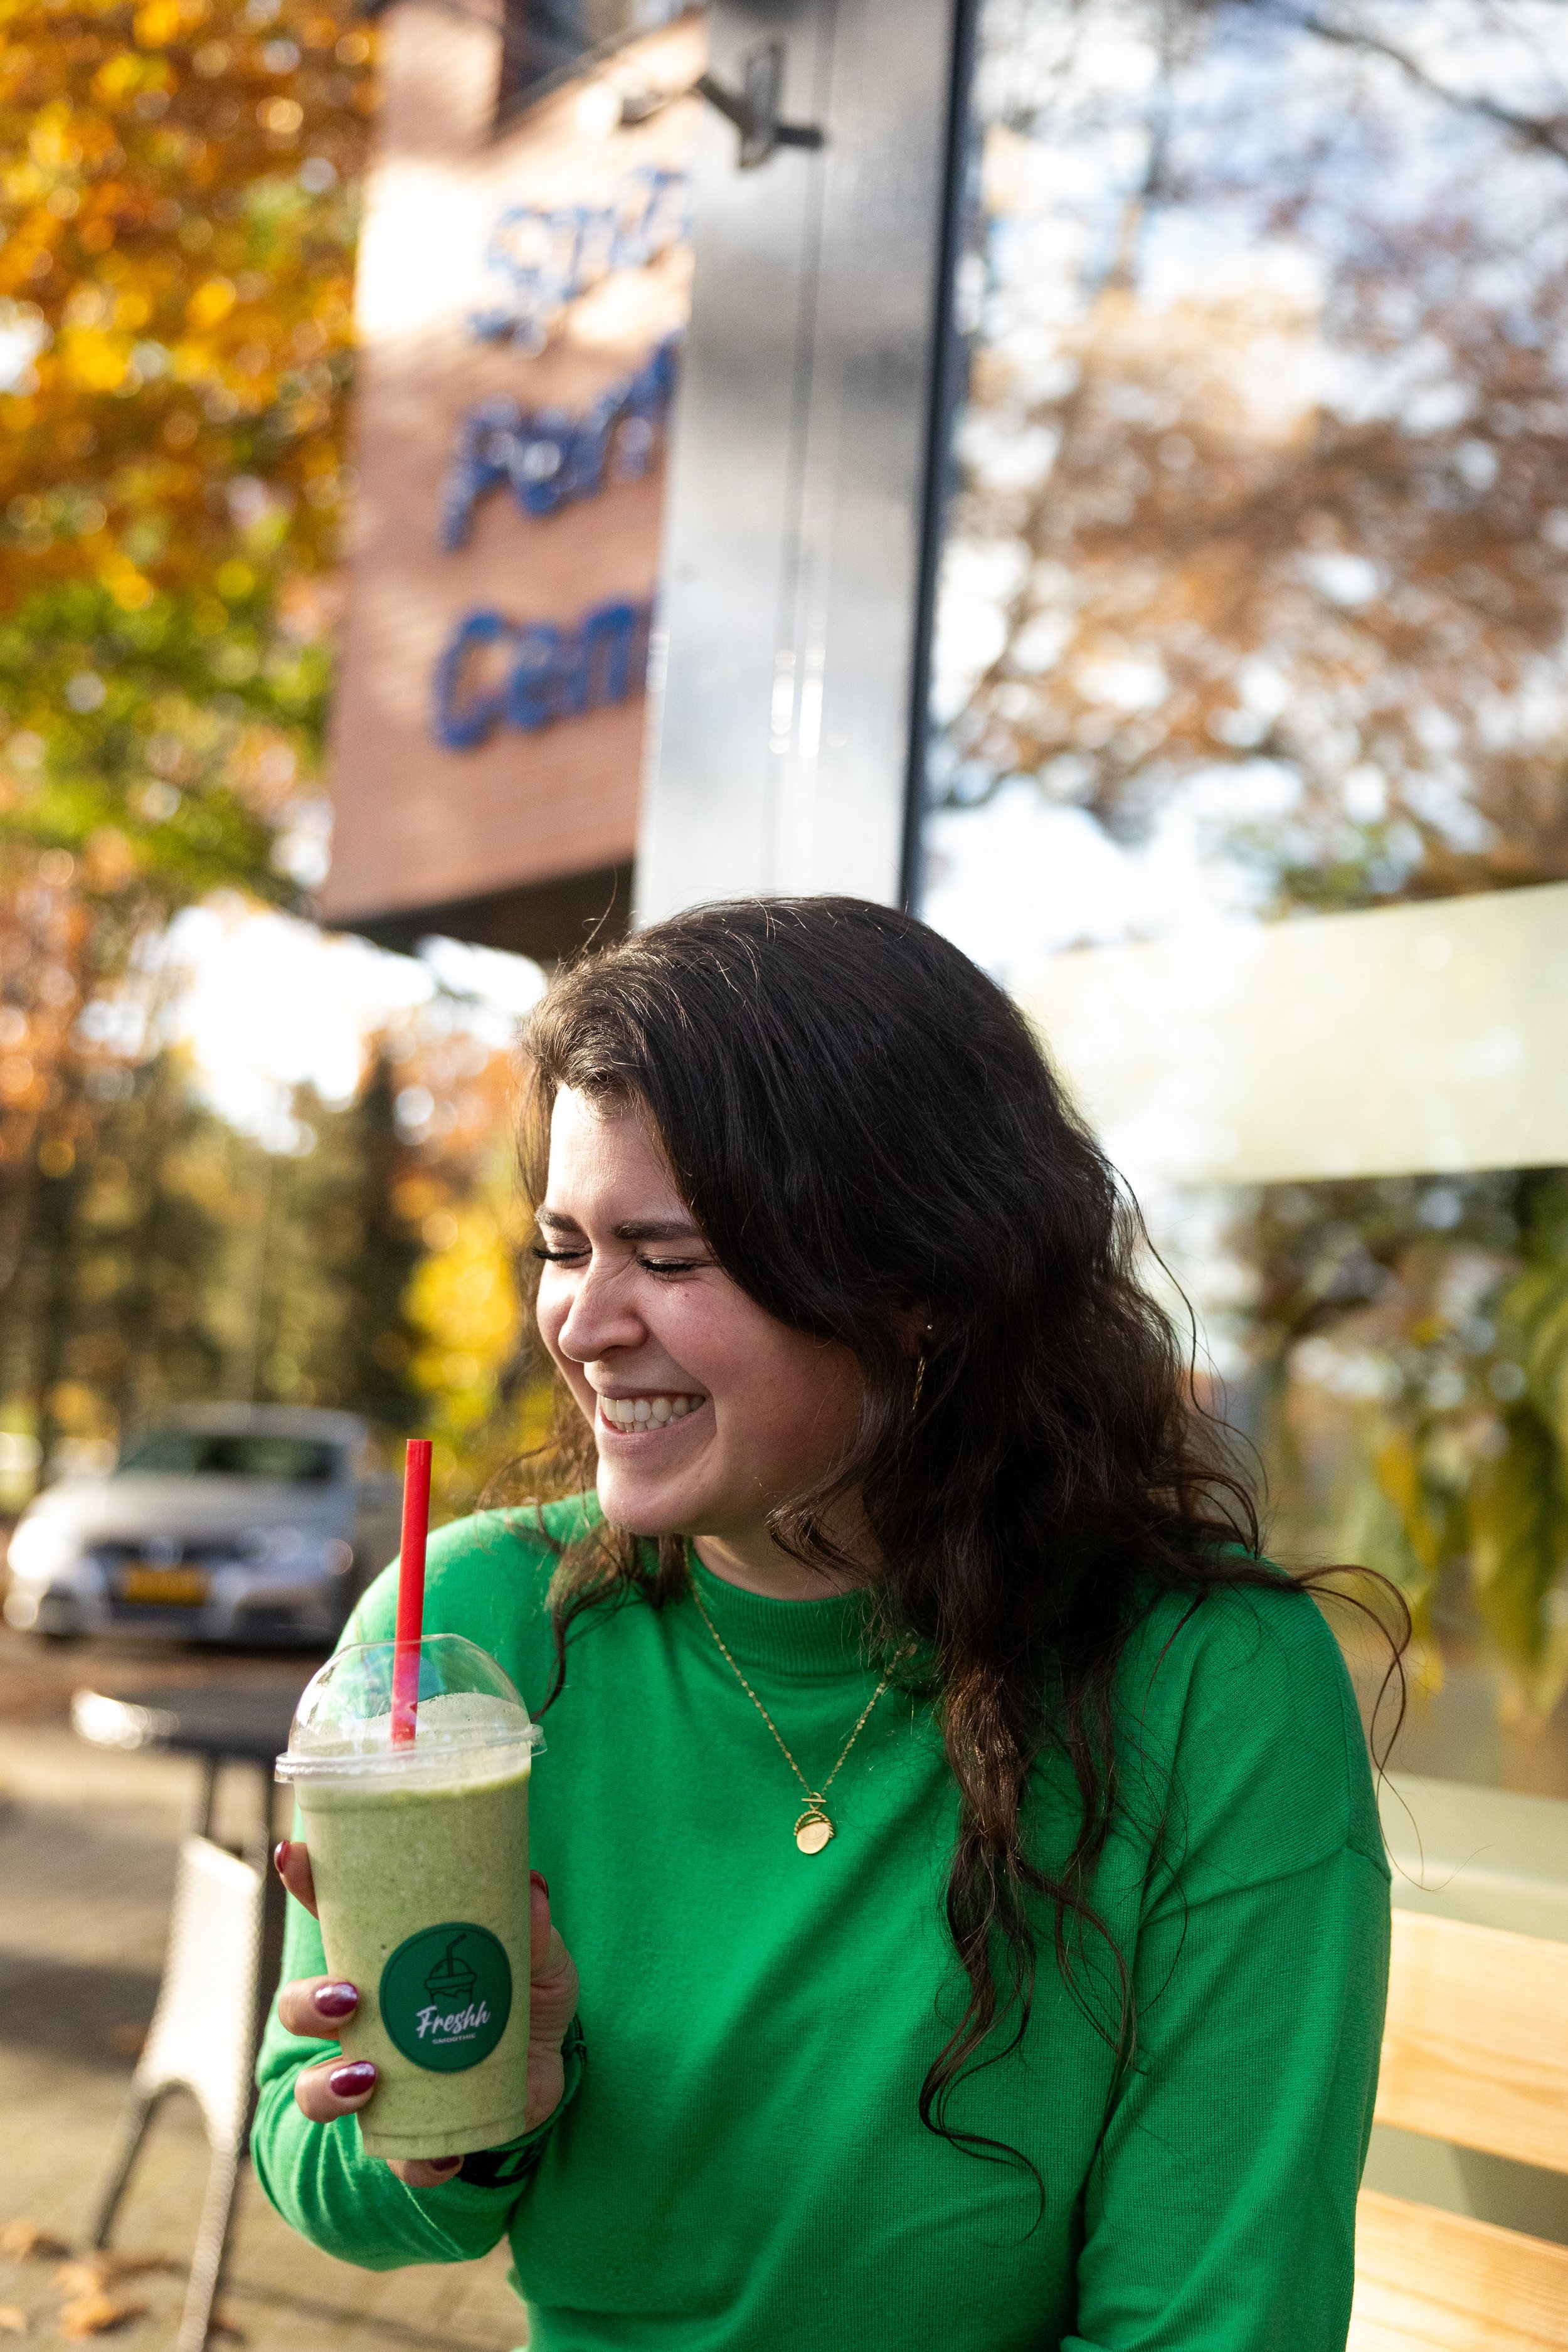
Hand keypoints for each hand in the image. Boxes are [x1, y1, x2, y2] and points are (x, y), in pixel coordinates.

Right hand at [274, 1840, 579, 2187]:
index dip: (307, 1885)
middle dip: (306, 2002)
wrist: (546, 2080)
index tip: (293, 1853)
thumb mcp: (542, 1961)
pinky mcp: (412, 2136)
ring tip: (369, 2077)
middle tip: (347, 1996)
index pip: (334, 1919)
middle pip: (300, 2008)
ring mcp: (379, 2081)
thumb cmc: (527, 2001)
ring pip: (316, 2089)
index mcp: (389, 1963)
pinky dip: (415, 2161)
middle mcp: (367, 2022)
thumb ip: (535, 1931)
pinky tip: (443, 2154)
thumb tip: (531, 1889)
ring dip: (327, 2086)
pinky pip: (396, 2159)